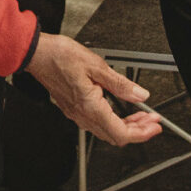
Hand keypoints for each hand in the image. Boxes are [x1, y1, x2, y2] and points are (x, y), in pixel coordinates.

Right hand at [27, 32, 160, 145]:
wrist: (36, 54)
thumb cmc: (60, 56)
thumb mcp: (97, 66)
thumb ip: (121, 84)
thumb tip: (139, 95)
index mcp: (90, 107)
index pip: (121, 133)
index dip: (142, 133)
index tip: (154, 126)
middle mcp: (82, 115)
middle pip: (115, 136)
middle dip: (137, 130)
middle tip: (151, 121)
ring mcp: (76, 113)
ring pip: (106, 131)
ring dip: (125, 126)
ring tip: (139, 115)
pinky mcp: (72, 108)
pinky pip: (96, 123)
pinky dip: (112, 120)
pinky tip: (119, 109)